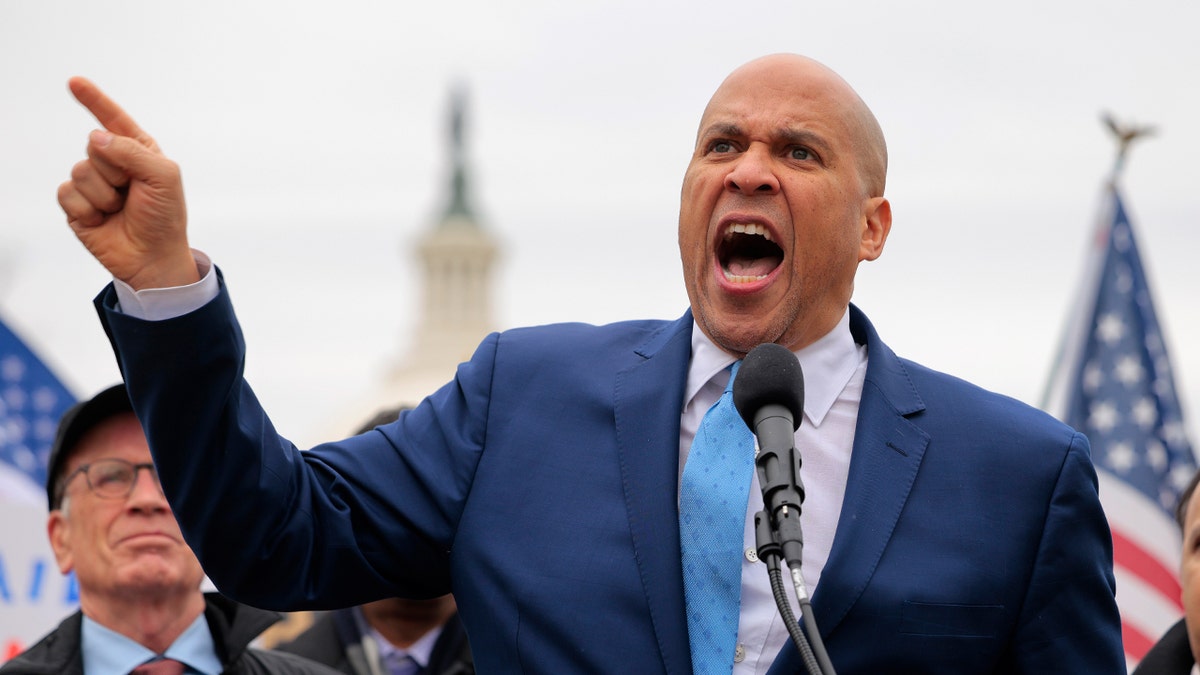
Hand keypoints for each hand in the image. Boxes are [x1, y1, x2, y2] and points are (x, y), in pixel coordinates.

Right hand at [58, 77, 198, 289]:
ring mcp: (93, 183)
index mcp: (138, 151)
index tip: (74, 82)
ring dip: (104, 194)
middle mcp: (114, 163)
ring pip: (81, 170)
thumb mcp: (163, 177)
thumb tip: (97, 138)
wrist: (153, 258)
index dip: (94, 100)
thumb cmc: (164, 217)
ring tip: (120, 209)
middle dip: (116, 170)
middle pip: (95, 145)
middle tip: (133, 193)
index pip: (114, 120)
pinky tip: (102, 220)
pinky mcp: (76, 205)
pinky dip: (87, 208)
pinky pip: (67, 193)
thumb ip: (133, 152)